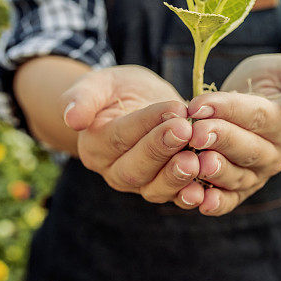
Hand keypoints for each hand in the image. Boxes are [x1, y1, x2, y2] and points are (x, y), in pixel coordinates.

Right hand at [60, 65, 205, 207]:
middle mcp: (116, 171)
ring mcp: (143, 184)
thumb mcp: (100, 84)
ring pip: (156, 188)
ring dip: (178, 176)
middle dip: (163, 149)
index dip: (146, 124)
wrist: (139, 106)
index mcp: (96, 145)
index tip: (174, 110)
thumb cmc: (118, 92)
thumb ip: (83, 97)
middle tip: (186, 131)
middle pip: (136, 168)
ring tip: (197, 160)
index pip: (120, 136)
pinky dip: (193, 196)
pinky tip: (207, 190)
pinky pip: (179, 197)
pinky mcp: (168, 189)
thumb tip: (72, 118)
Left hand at [185, 54, 280, 215]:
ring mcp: (260, 174)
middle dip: (218, 140)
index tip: (199, 105)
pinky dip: (215, 203)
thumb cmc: (277, 80)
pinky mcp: (242, 188)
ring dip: (214, 172)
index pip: (257, 116)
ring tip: (192, 163)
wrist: (268, 101)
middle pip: (247, 149)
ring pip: (237, 177)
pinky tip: (197, 201)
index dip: (227, 110)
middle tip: (193, 133)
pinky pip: (230, 200)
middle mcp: (276, 154)